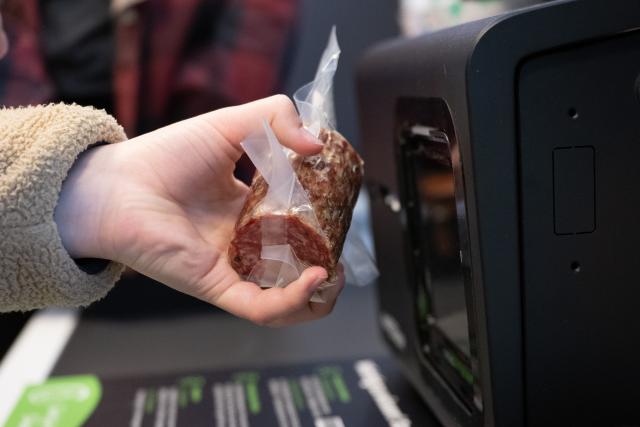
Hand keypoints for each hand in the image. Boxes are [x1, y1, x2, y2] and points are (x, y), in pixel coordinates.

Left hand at [54, 95, 344, 325]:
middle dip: (326, 263)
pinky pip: (262, 307)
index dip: (322, 221)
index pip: (296, 223)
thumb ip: (275, 118)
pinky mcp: (218, 287)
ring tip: (336, 273)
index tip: (341, 209)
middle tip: (343, 250)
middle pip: (295, 263)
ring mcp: (232, 267)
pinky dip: (293, 301)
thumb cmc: (164, 156)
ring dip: (318, 294)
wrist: (116, 185)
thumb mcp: (229, 125)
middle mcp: (242, 241)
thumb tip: (316, 144)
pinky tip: (314, 278)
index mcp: (247, 208)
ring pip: (284, 298)